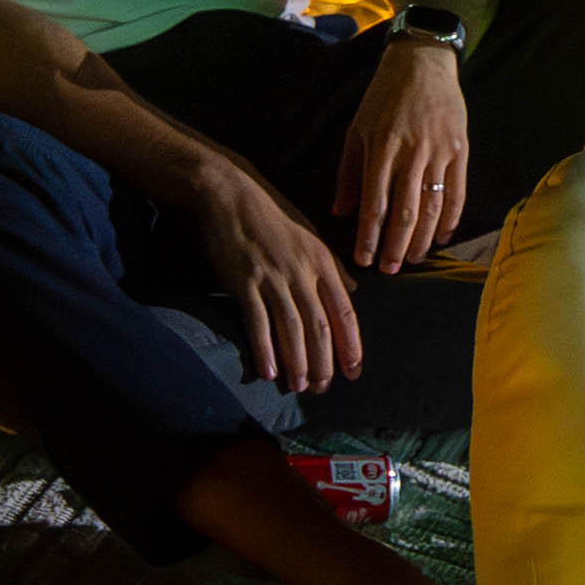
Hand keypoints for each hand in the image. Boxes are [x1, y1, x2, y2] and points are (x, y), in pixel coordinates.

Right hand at [187, 161, 363, 394]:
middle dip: (324, 362)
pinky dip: (264, 348)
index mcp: (322, 263)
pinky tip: (268, 371)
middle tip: (323, 387)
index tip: (354, 371)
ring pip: (292, 327)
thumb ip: (333, 268)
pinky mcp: (245, 281)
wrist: (230, 197)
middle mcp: (303, 273)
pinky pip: (258, 321)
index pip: (344, 312)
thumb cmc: (270, 220)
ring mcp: (273, 277)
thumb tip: (354, 290)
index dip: (351, 344)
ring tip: (299, 387)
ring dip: (297, 362)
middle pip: (320, 326)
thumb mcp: (310, 238)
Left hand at [335, 39, 470, 272]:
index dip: (368, 236)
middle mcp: (412, 154)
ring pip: (433, 207)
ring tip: (413, 259)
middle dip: (396, 246)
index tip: (363, 260)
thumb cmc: (384, 96)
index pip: (375, 204)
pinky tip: (443, 237)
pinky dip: (451, 219)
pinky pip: (458, 192)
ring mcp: (440, 153)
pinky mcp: (460, 151)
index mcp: (382, 149)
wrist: (423, 64)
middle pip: (406, 213)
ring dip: (423, 239)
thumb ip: (349, 173)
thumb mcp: (356, 129)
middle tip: (389, 270)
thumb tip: (341, 212)